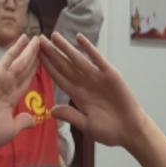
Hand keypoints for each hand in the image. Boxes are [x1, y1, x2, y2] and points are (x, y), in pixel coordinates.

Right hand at [0, 35, 40, 151]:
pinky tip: (25, 38)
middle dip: (34, 56)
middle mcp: (7, 86)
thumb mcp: (12, 128)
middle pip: (24, 68)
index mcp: (10, 98)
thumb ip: (22, 122)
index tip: (43, 61)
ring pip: (20, 61)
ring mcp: (2, 79)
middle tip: (43, 44)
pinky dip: (17, 48)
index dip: (34, 70)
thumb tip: (32, 120)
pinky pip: (9, 59)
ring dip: (29, 49)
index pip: (26, 81)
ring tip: (39, 38)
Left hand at [40, 32, 148, 150]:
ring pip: (77, 59)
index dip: (47, 67)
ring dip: (66, 47)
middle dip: (52, 53)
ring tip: (53, 36)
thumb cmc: (109, 131)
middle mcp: (85, 83)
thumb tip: (51, 111)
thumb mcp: (86, 125)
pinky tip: (79, 38)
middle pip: (64, 65)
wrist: (130, 130)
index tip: (35, 57)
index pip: (59, 78)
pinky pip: (97, 58)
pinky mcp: (110, 74)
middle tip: (38, 40)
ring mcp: (97, 77)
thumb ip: (70, 116)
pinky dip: (88, 48)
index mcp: (77, 95)